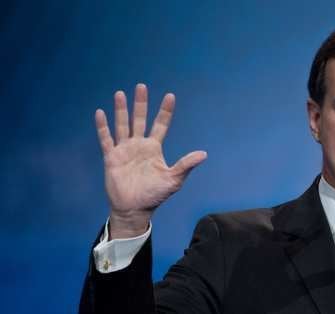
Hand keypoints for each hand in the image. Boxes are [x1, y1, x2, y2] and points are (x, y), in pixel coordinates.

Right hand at [95, 83, 206, 238]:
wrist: (134, 209)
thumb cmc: (155, 195)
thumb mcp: (173, 179)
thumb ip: (186, 165)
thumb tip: (204, 154)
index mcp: (154, 148)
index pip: (161, 124)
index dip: (165, 111)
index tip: (170, 96)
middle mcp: (139, 145)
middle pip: (139, 119)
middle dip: (140, 104)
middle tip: (141, 86)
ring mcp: (124, 150)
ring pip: (122, 125)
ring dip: (121, 110)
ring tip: (120, 93)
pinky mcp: (111, 157)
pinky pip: (106, 139)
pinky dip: (103, 127)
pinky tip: (101, 113)